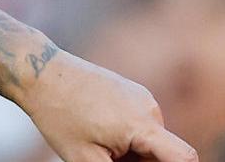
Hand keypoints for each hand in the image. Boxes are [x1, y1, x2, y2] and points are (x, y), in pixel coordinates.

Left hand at [21, 51, 196, 161]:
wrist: (39, 72)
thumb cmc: (58, 116)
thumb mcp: (84, 158)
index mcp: (142, 125)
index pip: (184, 157)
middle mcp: (149, 108)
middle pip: (161, 153)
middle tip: (105, 157)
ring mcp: (142, 97)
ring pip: (149, 140)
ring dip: (132, 152)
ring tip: (96, 142)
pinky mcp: (132, 92)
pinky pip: (140, 124)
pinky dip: (127, 136)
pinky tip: (97, 129)